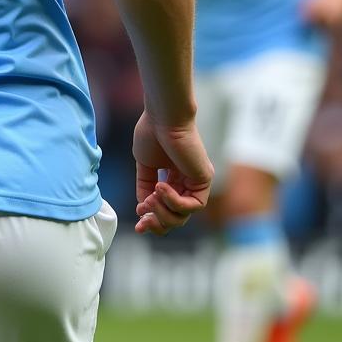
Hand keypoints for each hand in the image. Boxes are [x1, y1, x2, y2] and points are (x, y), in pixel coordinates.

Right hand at [133, 111, 212, 236]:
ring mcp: (196, 182)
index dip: (152, 220)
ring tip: (151, 199)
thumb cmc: (152, 132)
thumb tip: (143, 208)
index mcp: (173, 178)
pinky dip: (174, 202)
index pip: (166, 208)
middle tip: (142, 222)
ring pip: (184, 216)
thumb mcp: (144, 166)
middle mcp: (186, 182)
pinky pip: (192, 206)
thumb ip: (145, 187)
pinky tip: (161, 188)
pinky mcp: (204, 180)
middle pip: (176, 218)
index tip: (138, 225)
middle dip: (157, 223)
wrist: (162, 117)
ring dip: (163, 213)